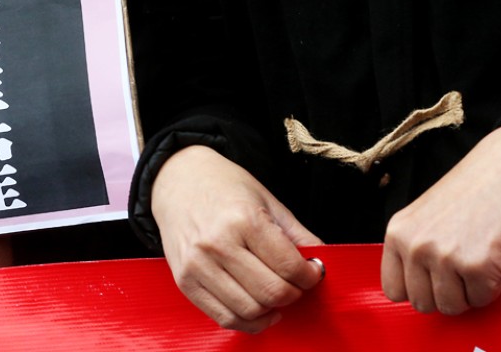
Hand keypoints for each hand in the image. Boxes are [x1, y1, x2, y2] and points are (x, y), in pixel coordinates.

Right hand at [152, 145, 323, 332]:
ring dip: (272, 309)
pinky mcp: (185, 281)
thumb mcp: (265, 198)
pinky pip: (223, 317)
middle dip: (294, 293)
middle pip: (272, 292)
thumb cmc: (223, 186)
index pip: (289, 266)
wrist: (177, 180)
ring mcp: (198, 265)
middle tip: (296, 283)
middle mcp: (217, 244)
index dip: (310, 276)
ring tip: (276, 294)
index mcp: (242, 219)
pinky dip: (248, 321)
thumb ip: (296, 233)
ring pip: (250, 310)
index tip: (313, 272)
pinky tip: (259, 308)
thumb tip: (322, 262)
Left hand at [381, 120, 500, 314]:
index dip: (419, 289)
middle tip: (464, 265)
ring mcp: (445, 257)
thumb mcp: (427, 215)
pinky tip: (496, 255)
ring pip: (451, 307)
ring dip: (470, 291)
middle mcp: (415, 245)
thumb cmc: (475, 190)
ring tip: (480, 257)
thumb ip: (414, 248)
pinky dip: (494, 285)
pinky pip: (482, 299)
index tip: (436, 278)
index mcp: (398, 232)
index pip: (393, 289)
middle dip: (447, 292)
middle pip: (422, 304)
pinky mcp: (478, 266)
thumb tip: (415, 290)